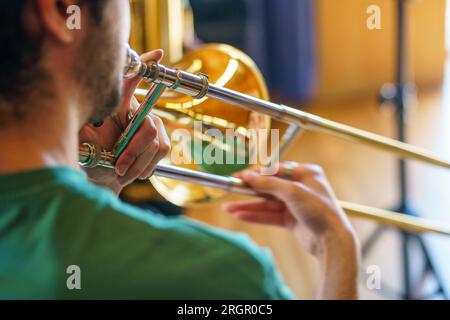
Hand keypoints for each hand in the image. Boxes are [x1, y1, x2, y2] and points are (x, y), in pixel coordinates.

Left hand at [79, 50, 169, 193]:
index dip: (145, 65)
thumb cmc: (92, 157)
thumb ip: (79, 130)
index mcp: (116, 106)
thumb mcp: (81, 142)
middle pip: (147, 126)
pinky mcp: (161, 138)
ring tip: (122, 172)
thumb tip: (75, 116)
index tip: (158, 55)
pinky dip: (147, 165)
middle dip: (133, 150)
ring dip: (138, 162)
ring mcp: (151, 123)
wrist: (106, 176)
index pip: (130, 81)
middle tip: (119, 167)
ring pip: (155, 141)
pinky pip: (162, 149)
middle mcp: (136, 111)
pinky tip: (136, 171)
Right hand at [223, 162, 355, 255]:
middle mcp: (300, 187)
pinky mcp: (291, 220)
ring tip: (228, 207)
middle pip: (269, 186)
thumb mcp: (292, 192)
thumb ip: (268, 183)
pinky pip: (269, 215)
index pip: (276, 169)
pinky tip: (239, 215)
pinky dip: (255, 216)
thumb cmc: (320, 211)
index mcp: (306, 173)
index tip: (240, 175)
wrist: (332, 240)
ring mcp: (295, 204)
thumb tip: (249, 175)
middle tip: (231, 188)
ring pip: (266, 203)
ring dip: (248, 205)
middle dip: (249, 189)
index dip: (257, 172)